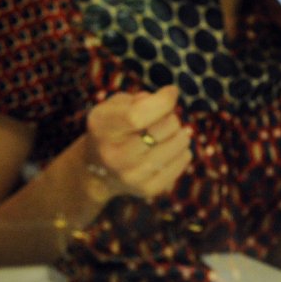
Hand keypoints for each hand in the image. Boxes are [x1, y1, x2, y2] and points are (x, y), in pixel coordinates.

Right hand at [84, 85, 191, 199]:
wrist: (97, 171)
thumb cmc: (113, 129)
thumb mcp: (114, 107)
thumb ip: (139, 98)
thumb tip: (170, 95)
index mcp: (101, 127)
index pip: (137, 115)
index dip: (162, 101)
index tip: (171, 93)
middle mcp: (113, 154)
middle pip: (162, 129)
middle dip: (171, 118)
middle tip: (166, 119)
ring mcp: (130, 175)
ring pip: (176, 146)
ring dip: (181, 134)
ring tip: (172, 133)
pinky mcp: (147, 189)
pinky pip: (181, 163)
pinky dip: (183, 152)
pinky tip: (173, 148)